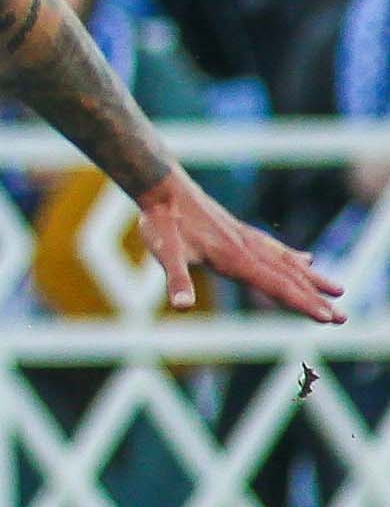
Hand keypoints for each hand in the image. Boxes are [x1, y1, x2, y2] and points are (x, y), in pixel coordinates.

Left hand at [134, 172, 341, 320]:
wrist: (164, 188)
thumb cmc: (163, 222)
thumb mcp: (165, 252)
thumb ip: (176, 279)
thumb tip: (181, 305)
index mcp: (235, 258)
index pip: (276, 286)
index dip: (302, 303)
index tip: (327, 317)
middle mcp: (248, 249)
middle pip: (289, 278)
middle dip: (316, 299)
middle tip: (343, 319)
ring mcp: (247, 239)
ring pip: (288, 263)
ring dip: (313, 280)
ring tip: (339, 291)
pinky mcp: (241, 232)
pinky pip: (275, 248)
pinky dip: (294, 257)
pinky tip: (307, 260)